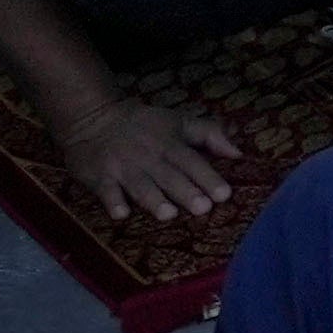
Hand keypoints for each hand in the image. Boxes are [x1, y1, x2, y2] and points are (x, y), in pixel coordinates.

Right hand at [55, 96, 234, 238]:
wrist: (94, 117)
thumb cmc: (145, 125)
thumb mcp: (178, 122)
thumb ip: (210, 134)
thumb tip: (239, 153)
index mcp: (170, 144)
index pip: (192, 162)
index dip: (208, 177)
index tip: (224, 194)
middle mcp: (149, 157)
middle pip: (169, 176)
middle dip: (186, 192)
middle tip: (203, 209)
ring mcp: (123, 168)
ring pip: (141, 185)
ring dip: (154, 199)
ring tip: (169, 214)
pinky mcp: (100, 177)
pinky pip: (106, 191)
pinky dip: (113, 201)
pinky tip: (121, 214)